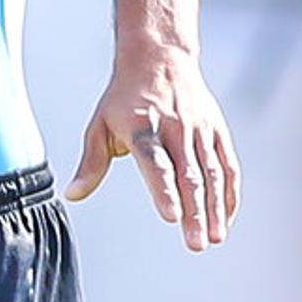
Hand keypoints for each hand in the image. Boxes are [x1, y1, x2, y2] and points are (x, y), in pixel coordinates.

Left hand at [67, 40, 239, 250]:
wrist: (160, 58)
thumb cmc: (125, 97)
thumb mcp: (100, 125)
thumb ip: (90, 164)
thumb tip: (73, 195)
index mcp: (144, 129)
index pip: (156, 164)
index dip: (164, 190)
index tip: (171, 216)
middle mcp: (176, 129)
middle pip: (188, 175)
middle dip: (195, 212)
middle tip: (196, 243)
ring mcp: (200, 130)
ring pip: (212, 173)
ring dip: (215, 208)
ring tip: (214, 238)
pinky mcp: (216, 132)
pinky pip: (227, 166)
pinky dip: (229, 194)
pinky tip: (225, 220)